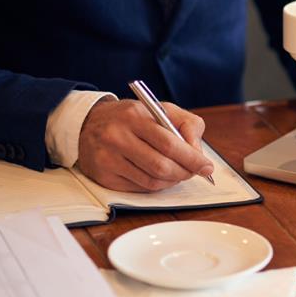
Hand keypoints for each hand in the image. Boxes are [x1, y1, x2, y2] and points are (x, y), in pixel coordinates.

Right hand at [77, 99, 212, 191]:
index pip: (170, 143)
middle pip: (161, 165)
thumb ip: (186, 124)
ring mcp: (108, 159)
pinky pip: (139, 188)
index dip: (192, 158)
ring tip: (178, 173)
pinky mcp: (104, 176)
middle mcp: (118, 137)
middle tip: (194, 172)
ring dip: (172, 181)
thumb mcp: (160, 109)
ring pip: (151, 181)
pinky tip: (160, 176)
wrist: (88, 123)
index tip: (206, 167)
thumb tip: (198, 153)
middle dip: (184, 172)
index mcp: (134, 116)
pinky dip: (156, 185)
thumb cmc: (132, 117)